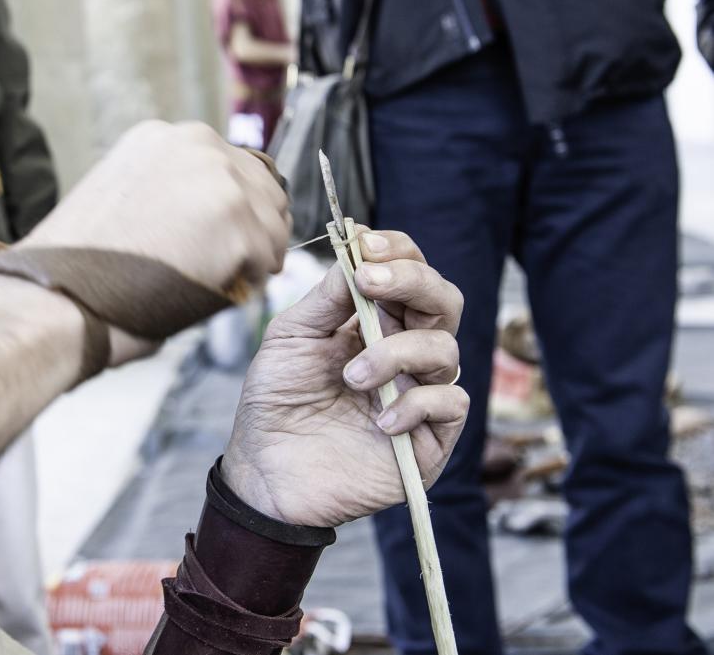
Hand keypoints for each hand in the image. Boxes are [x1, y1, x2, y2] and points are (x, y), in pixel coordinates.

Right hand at [25, 120, 289, 293]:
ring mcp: (224, 184)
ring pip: (272, 226)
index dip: (231, 209)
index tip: (214, 238)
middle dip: (248, 230)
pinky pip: (267, 262)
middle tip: (217, 266)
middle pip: (263, 190)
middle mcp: (200, 146)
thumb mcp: (122, 196)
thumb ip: (170, 190)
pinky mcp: (241, 228)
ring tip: (206, 281)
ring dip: (250, 258)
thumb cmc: (78, 266)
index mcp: (166, 136)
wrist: (55, 296)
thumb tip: (211, 213)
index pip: (233, 166)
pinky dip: (245, 285)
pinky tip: (204, 293)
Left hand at [221, 229, 467, 527]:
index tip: (367, 246)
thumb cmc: (276, 400)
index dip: (398, 252)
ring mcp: (419, 393)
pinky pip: (451, 403)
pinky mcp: (430, 439)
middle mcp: (405, 352)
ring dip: (397, 353)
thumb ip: (328, 297)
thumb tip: (358, 254)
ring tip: (352, 378)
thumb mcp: (291, 337)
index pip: (409, 272)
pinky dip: (416, 403)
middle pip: (443, 301)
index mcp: (374, 321)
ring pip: (447, 350)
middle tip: (372, 284)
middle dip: (413, 281)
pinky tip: (379, 420)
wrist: (265, 470)